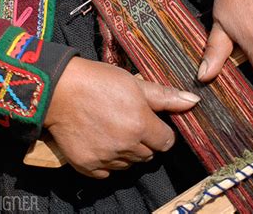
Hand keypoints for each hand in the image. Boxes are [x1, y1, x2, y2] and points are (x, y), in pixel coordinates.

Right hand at [44, 57, 199, 177]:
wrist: (59, 89)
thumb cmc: (98, 81)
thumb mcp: (134, 83)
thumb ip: (164, 97)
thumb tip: (194, 101)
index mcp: (141, 124)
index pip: (166, 142)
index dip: (161, 132)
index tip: (151, 123)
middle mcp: (126, 146)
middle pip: (148, 155)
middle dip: (144, 141)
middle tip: (129, 122)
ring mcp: (106, 158)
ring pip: (129, 164)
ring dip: (126, 151)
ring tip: (112, 129)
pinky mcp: (88, 166)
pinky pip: (107, 172)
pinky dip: (107, 161)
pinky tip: (100, 142)